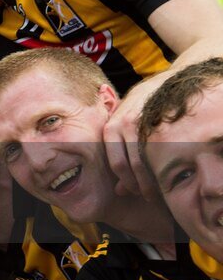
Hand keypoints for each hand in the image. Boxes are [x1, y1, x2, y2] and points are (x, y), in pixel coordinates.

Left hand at [103, 81, 157, 200]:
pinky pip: (159, 147)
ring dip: (152, 179)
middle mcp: (121, 124)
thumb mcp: (126, 128)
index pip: (116, 165)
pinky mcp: (158, 117)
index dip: (127, 183)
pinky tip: (170, 170)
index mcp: (110, 128)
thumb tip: (118, 191)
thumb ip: (120, 156)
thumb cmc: (144, 110)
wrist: (165, 83)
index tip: (136, 194)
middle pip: (129, 164)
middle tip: (150, 196)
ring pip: (145, 158)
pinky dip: (164, 163)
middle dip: (140, 185)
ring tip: (160, 188)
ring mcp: (141, 120)